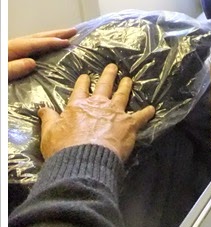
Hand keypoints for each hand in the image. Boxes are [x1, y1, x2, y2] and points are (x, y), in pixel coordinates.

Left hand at [8, 27, 76, 81]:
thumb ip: (13, 68)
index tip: (68, 42)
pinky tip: (50, 48)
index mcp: (11, 49)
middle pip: (38, 37)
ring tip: (66, 36)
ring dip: (52, 38)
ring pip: (36, 41)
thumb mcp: (1, 74)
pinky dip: (44, 45)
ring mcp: (13, 51)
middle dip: (57, 34)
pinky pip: (32, 48)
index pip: (35, 43)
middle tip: (74, 31)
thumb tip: (32, 63)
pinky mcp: (13, 57)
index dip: (52, 42)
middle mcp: (14, 46)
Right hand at [38, 63, 155, 161]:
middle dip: (109, 75)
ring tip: (129, 79)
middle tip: (113, 66)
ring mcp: (115, 112)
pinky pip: (141, 116)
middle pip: (105, 85)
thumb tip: (43, 109)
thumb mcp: (49, 133)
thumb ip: (49, 119)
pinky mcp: (129, 124)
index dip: (84, 81)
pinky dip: (147, 112)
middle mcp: (98, 104)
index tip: (87, 76)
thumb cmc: (64, 148)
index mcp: (78, 105)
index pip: (81, 89)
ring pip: (122, 95)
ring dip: (126, 86)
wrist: (85, 160)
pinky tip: (152, 109)